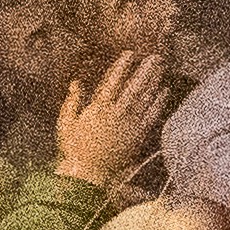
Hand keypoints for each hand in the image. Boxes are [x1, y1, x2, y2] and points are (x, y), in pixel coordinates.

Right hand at [60, 41, 180, 185]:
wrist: (87, 174)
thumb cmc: (74, 149)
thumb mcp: (66, 123)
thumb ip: (72, 101)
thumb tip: (76, 83)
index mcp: (98, 109)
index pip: (114, 82)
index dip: (122, 66)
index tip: (130, 54)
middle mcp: (116, 115)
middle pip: (134, 87)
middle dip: (145, 70)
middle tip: (154, 57)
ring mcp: (129, 126)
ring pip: (144, 99)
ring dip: (153, 82)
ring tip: (160, 69)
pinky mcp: (137, 137)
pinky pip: (151, 116)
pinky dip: (158, 103)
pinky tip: (163, 92)